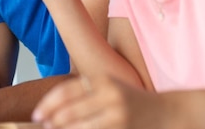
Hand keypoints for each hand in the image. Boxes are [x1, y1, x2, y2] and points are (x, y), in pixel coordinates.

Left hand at [32, 75, 162, 128]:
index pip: (66, 91)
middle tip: (43, 127)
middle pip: (69, 110)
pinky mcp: (121, 127)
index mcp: (102, 79)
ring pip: (79, 126)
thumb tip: (51, 109)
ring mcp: (116, 112)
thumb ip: (85, 93)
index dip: (47, 104)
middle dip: (52, 121)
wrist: (168, 113)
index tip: (36, 115)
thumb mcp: (109, 88)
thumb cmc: (131, 101)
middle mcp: (108, 93)